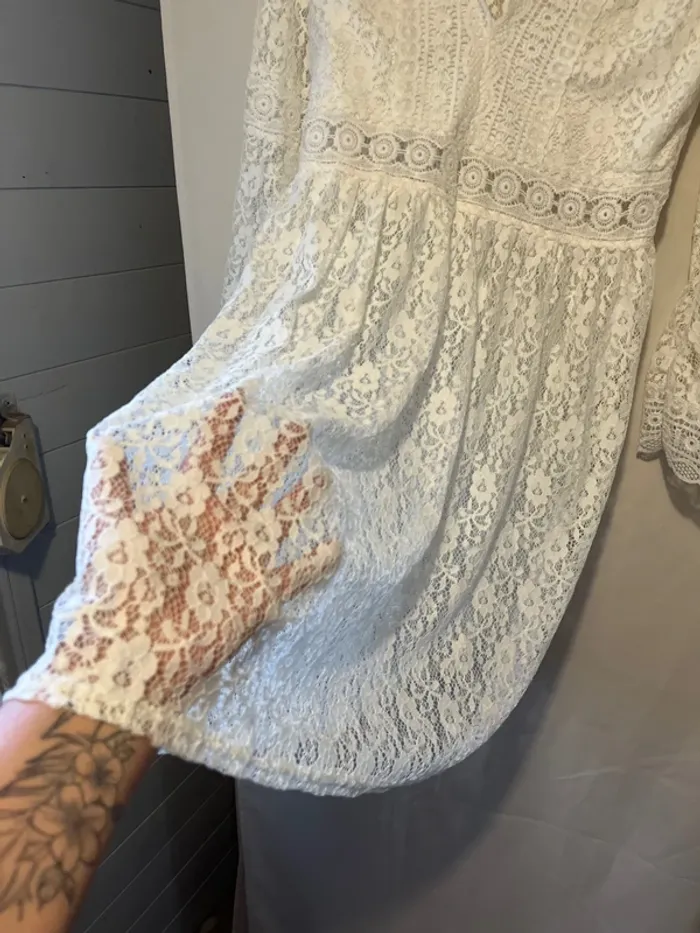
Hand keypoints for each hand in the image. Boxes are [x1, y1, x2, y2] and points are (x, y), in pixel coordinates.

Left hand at [49, 392, 338, 704]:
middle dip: (277, 454)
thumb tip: (108, 439)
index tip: (241, 396)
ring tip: (323, 475)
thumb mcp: (113, 527)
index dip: (223, 426)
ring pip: (280, 519)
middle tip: (300, 427)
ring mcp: (242, 557)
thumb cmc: (122, 586)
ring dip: (301, 498)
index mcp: (188, 505)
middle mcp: (221, 525)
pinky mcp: (258, 592)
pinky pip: (294, 573)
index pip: (209, 455)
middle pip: (256, 480)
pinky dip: (316, 562)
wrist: (135, 651)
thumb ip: (112, 483)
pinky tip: (334, 545)